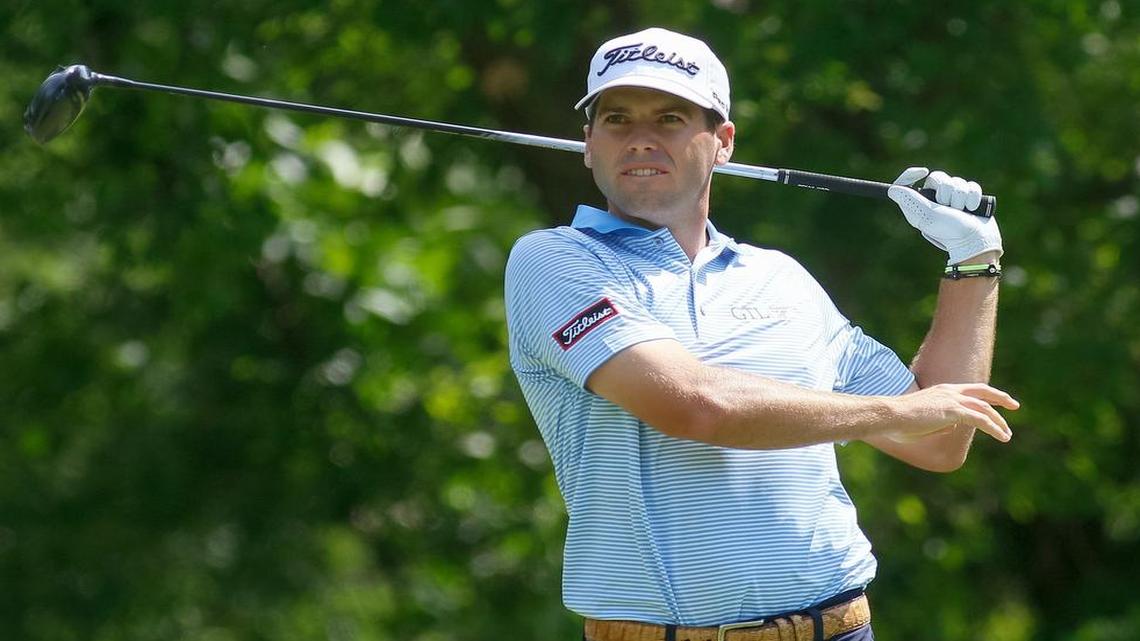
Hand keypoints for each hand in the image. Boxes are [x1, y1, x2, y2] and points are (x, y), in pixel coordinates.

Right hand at [884, 383, 1019, 443]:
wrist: (890, 415)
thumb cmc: (898, 421)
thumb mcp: (922, 420)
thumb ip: (938, 422)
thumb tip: (950, 427)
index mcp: (941, 390)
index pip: (969, 390)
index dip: (983, 395)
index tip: (994, 402)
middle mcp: (949, 391)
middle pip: (982, 392)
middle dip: (1000, 398)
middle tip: (1014, 405)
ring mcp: (952, 400)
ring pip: (985, 408)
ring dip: (999, 421)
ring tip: (1007, 434)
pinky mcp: (954, 411)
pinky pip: (981, 419)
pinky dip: (994, 428)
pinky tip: (1002, 437)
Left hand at [888, 167, 1002, 264]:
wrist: (976, 241)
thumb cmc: (950, 231)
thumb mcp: (928, 216)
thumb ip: (912, 201)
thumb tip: (893, 190)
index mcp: (918, 204)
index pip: (907, 184)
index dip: (911, 174)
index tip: (923, 172)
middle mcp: (933, 200)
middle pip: (937, 177)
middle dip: (946, 191)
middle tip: (948, 207)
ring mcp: (952, 198)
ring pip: (957, 181)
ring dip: (960, 197)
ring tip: (962, 211)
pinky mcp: (969, 197)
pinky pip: (971, 185)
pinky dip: (973, 197)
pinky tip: (972, 208)